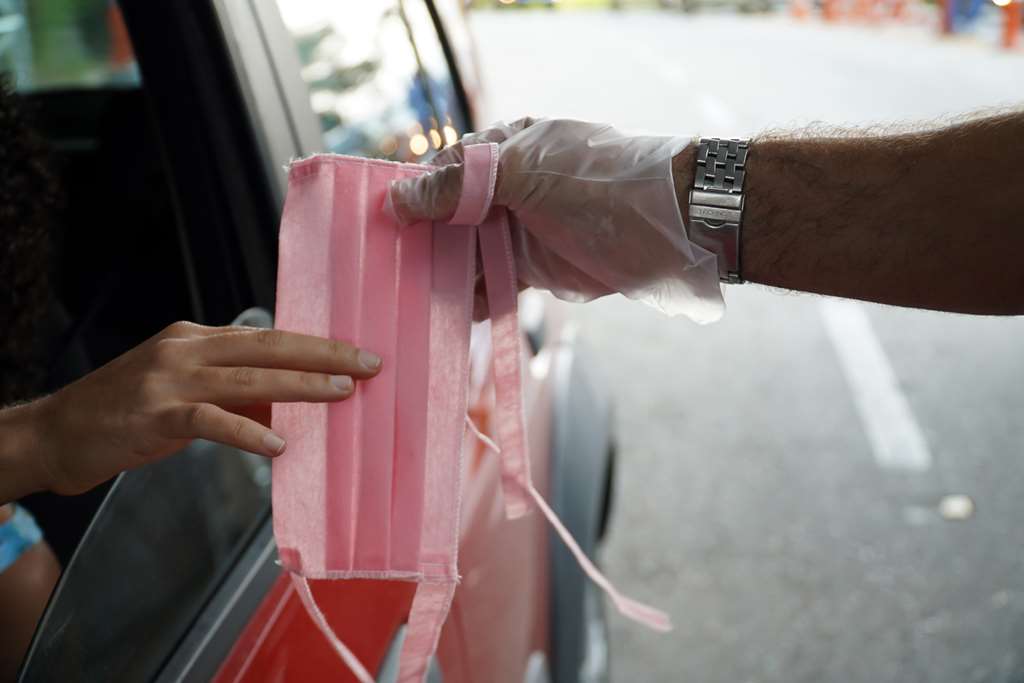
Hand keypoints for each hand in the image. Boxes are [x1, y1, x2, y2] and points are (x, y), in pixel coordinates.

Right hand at [24, 322, 381, 494]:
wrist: (55, 433)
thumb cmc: (126, 414)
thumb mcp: (184, 393)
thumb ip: (232, 394)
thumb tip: (289, 406)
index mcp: (195, 338)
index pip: (268, 336)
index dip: (315, 344)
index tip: (357, 351)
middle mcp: (185, 349)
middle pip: (268, 346)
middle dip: (323, 354)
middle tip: (369, 364)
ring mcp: (168, 379)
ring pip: (247, 377)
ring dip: (300, 385)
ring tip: (342, 393)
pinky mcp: (155, 414)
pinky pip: (210, 420)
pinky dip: (247, 430)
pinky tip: (278, 443)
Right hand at [387, 117, 723, 320]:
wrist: (666, 228)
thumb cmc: (594, 185)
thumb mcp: (523, 174)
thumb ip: (460, 186)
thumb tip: (399, 198)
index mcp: (499, 151)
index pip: (439, 173)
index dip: (408, 199)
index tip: (376, 229)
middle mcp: (503, 190)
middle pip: (447, 218)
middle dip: (419, 244)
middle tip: (383, 274)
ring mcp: (517, 230)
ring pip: (466, 254)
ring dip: (441, 275)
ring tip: (406, 300)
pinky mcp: (533, 268)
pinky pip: (492, 284)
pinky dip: (472, 299)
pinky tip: (448, 316)